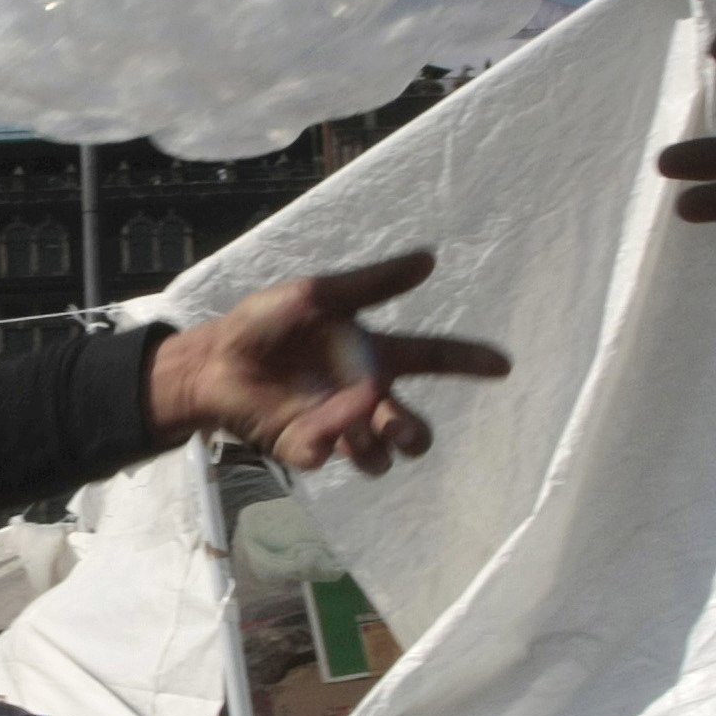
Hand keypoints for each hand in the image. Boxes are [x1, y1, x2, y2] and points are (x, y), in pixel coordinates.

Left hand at [146, 252, 510, 475]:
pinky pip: (326, 455)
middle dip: (413, 432)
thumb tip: (428, 260)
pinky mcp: (303, 446)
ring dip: (374, 447)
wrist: (212, 360)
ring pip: (378, 454)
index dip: (469, 360)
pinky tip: (309, 432)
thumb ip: (370, 285)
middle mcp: (362, 395)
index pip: (432, 357)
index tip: (503, 364)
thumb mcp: (317, 295)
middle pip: (411, 424)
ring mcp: (335, 425)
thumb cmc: (265, 324)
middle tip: (397, 427)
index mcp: (372, 353)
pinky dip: (322, 444)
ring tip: (355, 433)